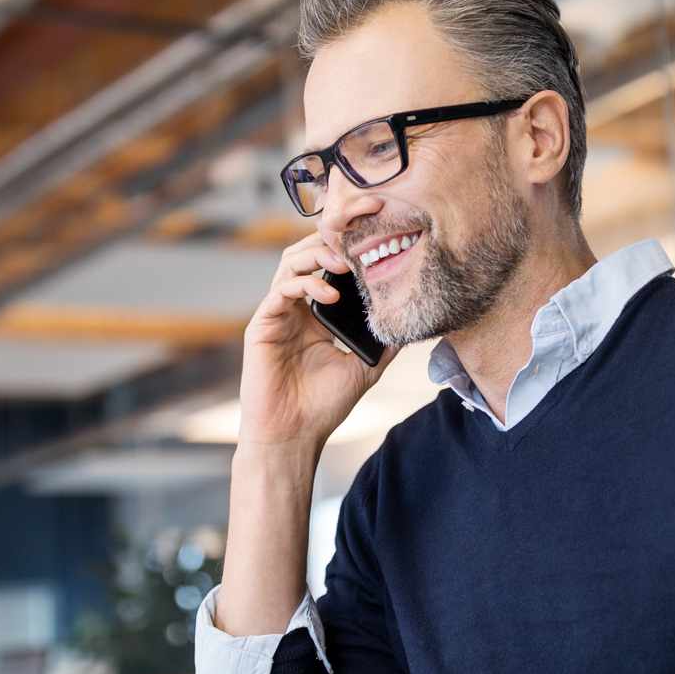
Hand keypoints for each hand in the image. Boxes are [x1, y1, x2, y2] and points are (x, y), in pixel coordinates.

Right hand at [238, 231, 391, 450]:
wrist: (294, 436)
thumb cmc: (323, 406)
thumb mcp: (365, 367)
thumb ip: (384, 342)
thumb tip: (412, 322)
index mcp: (316, 314)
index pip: (328, 266)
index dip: (348, 247)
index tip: (374, 237)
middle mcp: (295, 308)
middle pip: (307, 253)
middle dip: (332, 238)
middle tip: (360, 237)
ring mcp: (277, 314)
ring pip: (290, 263)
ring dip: (318, 255)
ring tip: (346, 263)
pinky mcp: (262, 326)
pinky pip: (279, 291)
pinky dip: (305, 285)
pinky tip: (331, 295)